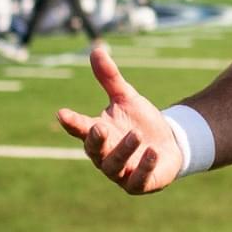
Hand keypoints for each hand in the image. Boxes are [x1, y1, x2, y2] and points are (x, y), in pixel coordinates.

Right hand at [57, 47, 183, 193]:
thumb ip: (110, 78)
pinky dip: (143, 167)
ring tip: (136, 135)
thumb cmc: (141, 122)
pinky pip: (138, 180)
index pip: (80, 128)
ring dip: (124, 150)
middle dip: (96, 140)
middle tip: (99, 128)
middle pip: (94, 150)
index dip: (71, 122)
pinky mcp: (140, 183)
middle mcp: (105, 154)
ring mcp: (121, 171)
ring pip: (114, 165)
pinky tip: (152, 152)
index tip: (62, 113)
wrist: (170, 144)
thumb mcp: (127, 98)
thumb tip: (96, 49)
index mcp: (99, 133)